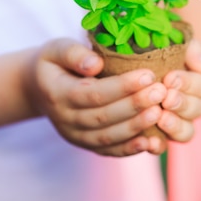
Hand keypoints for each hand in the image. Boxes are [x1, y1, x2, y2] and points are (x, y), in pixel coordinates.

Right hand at [25, 38, 168, 156]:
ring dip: (136, 127)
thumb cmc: (54, 63)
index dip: (121, 87)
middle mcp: (65, 120)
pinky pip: (110, 151)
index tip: (148, 74)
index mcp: (58, 94)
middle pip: (103, 117)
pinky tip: (153, 142)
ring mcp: (75, 136)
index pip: (92, 94)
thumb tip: (95, 64)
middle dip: (135, 105)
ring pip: (108, 137)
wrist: (40, 89)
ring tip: (160, 111)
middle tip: (161, 92)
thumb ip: (73, 54)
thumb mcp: (56, 49)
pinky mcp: (86, 145)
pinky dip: (131, 149)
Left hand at [158, 39, 200, 141]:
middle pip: (196, 109)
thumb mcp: (176, 43)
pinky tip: (149, 142)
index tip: (170, 78)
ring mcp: (176, 122)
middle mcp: (190, 105)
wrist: (129, 63)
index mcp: (197, 84)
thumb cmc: (155, 50)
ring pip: (185, 131)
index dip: (189, 83)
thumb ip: (192, 50)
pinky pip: (162, 146)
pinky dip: (158, 146)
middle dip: (182, 103)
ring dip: (175, 126)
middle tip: (166, 98)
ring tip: (161, 118)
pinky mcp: (157, 136)